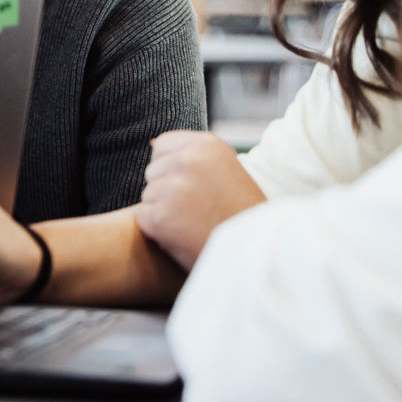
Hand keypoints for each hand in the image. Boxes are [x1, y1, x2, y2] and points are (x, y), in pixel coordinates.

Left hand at [136, 130, 266, 269]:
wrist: (257, 257)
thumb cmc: (243, 217)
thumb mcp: (228, 173)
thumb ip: (195, 157)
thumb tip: (152, 144)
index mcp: (208, 146)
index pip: (163, 144)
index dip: (171, 167)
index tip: (192, 187)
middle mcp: (189, 160)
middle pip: (153, 170)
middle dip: (166, 190)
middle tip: (196, 211)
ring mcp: (173, 188)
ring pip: (148, 195)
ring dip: (162, 211)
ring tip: (193, 226)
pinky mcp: (159, 216)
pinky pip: (143, 217)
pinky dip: (157, 231)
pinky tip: (183, 238)